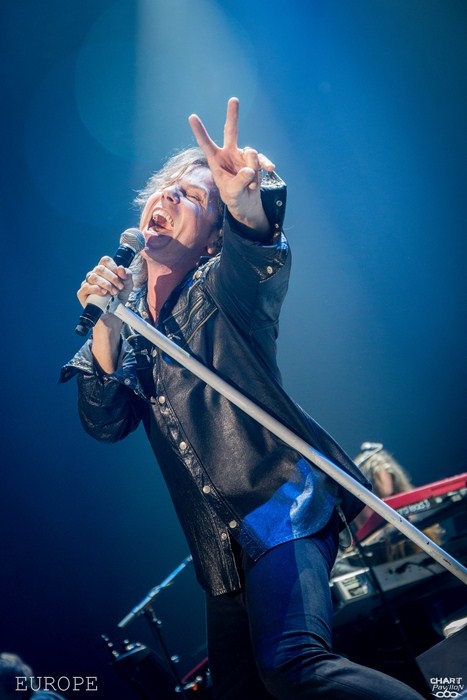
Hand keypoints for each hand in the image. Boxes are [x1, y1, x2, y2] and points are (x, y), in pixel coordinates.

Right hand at [78, 256, 132, 309]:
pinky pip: (86, 287)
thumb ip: (127, 275)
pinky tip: (103, 293)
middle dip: (112, 278)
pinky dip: (96, 289)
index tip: (121, 277)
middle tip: (119, 288)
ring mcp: (87, 283)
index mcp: (104, 270)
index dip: (113, 267)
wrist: (114, 314)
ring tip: (113, 293)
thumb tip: (120, 268)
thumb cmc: (119, 298)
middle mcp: (94, 275)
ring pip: (93, 277)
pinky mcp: (82, 293)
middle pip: (100, 268)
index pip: (105, 260)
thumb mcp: (128, 286)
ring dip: (106, 284)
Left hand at [188, 97, 274, 232]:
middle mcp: (229, 154)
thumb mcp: (233, 193)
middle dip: (233, 116)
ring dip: (252, 170)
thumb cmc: (234, 197)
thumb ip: (239, 181)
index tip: (192, 117)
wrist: (247, 203)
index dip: (200, 131)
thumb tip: (250, 168)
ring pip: (251, 154)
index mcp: (216, 160)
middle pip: (231, 131)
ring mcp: (243, 155)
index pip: (206, 144)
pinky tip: (270, 168)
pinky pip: (261, 159)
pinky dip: (265, 165)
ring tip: (251, 185)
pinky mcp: (255, 160)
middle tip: (234, 100)